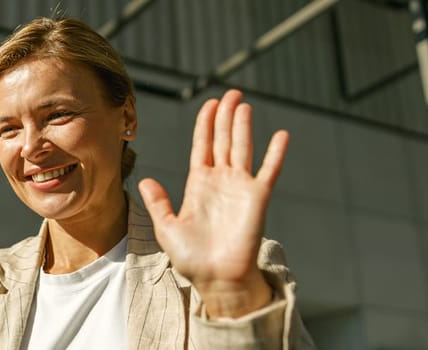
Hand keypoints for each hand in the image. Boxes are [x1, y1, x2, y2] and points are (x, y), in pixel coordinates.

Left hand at [137, 89, 287, 317]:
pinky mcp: (257, 198)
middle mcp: (220, 181)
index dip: (205, 124)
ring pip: (241, 147)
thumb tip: (147, 180)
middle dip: (226, 116)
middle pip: (223, 140)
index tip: (210, 103)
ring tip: (244, 103)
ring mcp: (240, 187)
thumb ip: (159, 203)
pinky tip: (280, 134)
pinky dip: (275, 153)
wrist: (216, 279)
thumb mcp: (167, 228)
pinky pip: (268, 171)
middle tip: (231, 93)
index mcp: (198, 184)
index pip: (202, 146)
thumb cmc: (192, 259)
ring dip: (243, 125)